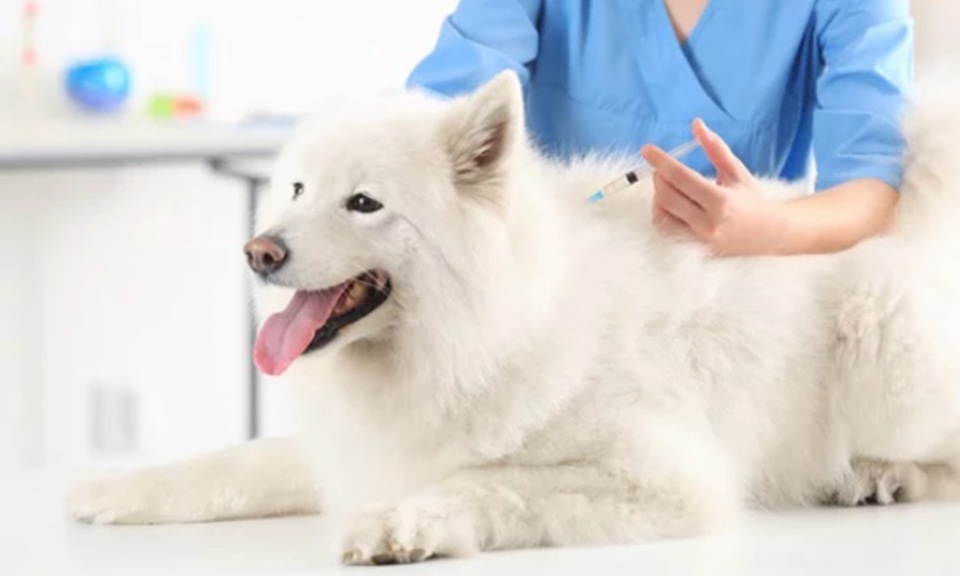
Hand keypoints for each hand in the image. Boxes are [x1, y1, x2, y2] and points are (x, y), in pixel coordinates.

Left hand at [642, 119, 787, 256]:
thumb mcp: (736, 171)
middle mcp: (708, 223)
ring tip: (668, 187)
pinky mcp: (695, 249)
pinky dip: (662, 215)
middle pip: (667, 196)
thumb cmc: (752, 200)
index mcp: (721, 201)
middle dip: (659, 178)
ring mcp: (700, 239)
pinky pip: (666, 231)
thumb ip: (715, 148)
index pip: (682, 177)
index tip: (648, 150)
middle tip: (661, 168)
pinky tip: (670, 205)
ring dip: (657, 197)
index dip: (661, 161)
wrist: (769, 234)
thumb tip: (696, 124)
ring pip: (662, 216)